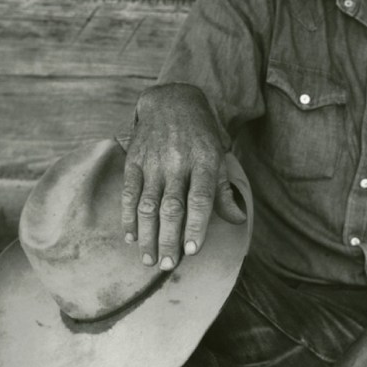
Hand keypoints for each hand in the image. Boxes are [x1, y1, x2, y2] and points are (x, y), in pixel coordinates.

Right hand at [121, 83, 245, 269]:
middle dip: (169, 239)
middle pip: (172, 207)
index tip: (193, 249)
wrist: (171, 101)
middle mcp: (178, 163)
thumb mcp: (218, 157)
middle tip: (169, 265)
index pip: (200, 198)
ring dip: (147, 235)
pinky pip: (130, 193)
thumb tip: (238, 219)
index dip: (196, 225)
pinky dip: (128, 217)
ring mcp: (154, 162)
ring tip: (149, 260)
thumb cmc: (201, 137)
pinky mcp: (134, 161)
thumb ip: (224, 191)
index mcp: (204, 162)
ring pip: (148, 204)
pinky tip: (130, 237)